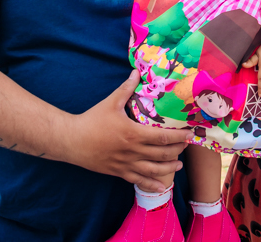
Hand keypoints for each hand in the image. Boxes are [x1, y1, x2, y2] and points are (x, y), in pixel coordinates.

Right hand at [65, 71, 191, 191]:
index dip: (178, 137)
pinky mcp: (119, 172)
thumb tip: (136, 72)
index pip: (162, 137)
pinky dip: (152, 185)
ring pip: (153, 170)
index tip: (189, 135)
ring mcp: (126, 164)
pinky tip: (161, 187)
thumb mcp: (110, 102)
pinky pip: (138, 180)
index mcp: (133, 133)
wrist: (72, 141)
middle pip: (162, 154)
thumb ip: (126, 89)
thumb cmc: (92, 120)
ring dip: (169, 168)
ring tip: (178, 166)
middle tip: (186, 147)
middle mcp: (133, 151)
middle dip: (177, 151)